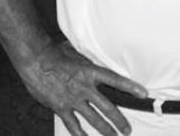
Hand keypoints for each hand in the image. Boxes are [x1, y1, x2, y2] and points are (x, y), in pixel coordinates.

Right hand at [17, 40, 146, 135]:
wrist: (36, 61)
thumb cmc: (56, 53)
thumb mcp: (78, 53)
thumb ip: (89, 60)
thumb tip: (96, 59)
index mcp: (91, 72)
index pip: (116, 80)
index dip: (131, 87)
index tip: (143, 93)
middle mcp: (85, 88)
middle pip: (107, 107)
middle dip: (119, 120)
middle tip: (127, 130)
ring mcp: (73, 99)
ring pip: (93, 118)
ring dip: (105, 129)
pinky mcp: (61, 108)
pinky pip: (73, 124)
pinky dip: (79, 133)